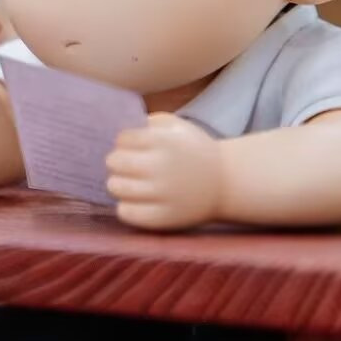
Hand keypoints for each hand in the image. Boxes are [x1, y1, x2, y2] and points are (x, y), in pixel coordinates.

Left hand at [106, 112, 223, 230]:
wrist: (226, 183)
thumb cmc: (195, 152)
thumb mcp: (178, 127)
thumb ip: (150, 123)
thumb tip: (121, 134)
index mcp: (164, 142)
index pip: (122, 139)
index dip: (125, 143)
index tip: (134, 148)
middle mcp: (161, 167)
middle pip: (114, 162)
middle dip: (118, 162)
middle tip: (127, 166)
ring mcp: (162, 194)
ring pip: (115, 187)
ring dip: (118, 183)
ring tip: (129, 183)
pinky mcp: (163, 217)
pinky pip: (126, 212)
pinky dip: (125, 206)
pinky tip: (135, 201)